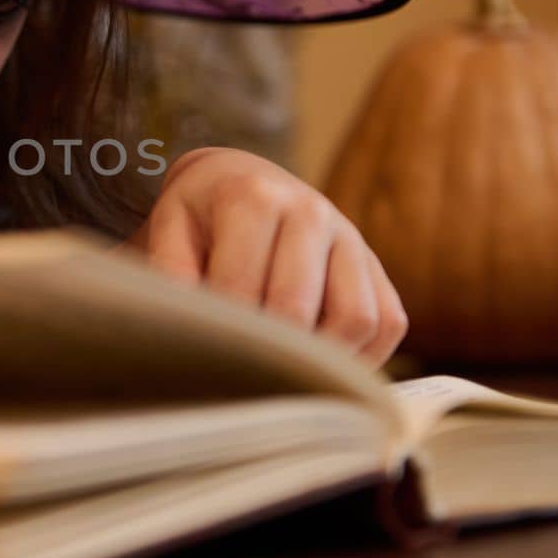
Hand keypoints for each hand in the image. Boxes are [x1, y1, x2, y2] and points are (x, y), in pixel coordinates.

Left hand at [121, 148, 407, 365]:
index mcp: (253, 198)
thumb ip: (170, 270)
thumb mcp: (170, 228)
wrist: (241, 180)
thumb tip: (184, 324)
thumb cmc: (200, 217)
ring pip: (356, 320)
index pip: (241, 288)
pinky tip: (320, 368)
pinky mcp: (376, 266)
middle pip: (298, 309)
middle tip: (238, 377)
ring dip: (321, 361)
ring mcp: (350, 237)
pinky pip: (386, 323)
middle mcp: (311, 211)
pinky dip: (362, 358)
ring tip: (283, 377)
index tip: (202, 361)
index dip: (221, 334)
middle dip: (267, 353)